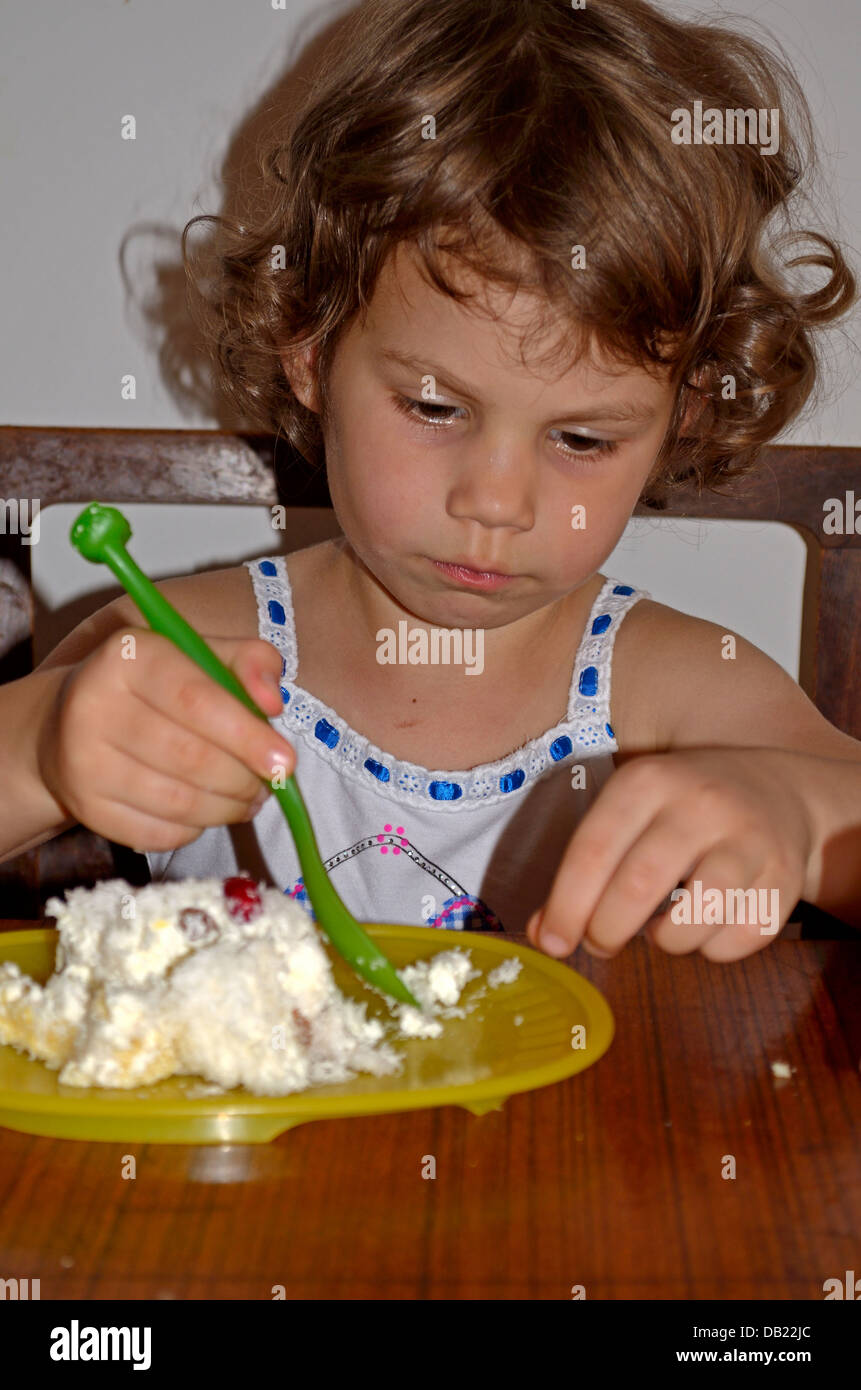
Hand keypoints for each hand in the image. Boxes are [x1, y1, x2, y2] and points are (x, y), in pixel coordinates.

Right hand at [36, 627, 295, 853]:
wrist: (68, 724)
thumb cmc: (157, 686)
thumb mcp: (201, 654)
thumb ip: (248, 662)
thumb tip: (272, 702)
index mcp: (129, 656)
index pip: (196, 700)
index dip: (247, 736)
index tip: (286, 762)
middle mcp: (94, 706)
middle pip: (191, 758)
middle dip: (245, 779)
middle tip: (270, 783)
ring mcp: (83, 762)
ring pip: (179, 803)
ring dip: (229, 808)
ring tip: (248, 798)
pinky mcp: (86, 808)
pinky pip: (160, 833)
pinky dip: (197, 828)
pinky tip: (207, 810)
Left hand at [525, 747, 814, 961]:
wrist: (778, 790)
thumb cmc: (682, 810)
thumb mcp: (630, 814)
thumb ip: (585, 869)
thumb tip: (546, 936)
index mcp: (649, 781)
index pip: (593, 849)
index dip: (566, 905)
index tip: (553, 943)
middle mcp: (700, 803)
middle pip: (638, 885)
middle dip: (606, 931)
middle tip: (601, 944)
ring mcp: (749, 838)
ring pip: (692, 920)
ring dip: (665, 941)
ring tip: (660, 928)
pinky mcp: (784, 876)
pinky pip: (738, 939)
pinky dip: (713, 948)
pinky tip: (707, 925)